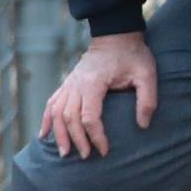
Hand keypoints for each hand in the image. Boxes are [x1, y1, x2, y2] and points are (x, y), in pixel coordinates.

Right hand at [42, 32, 157, 158]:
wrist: (115, 34)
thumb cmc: (132, 55)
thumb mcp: (146, 74)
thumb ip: (147, 100)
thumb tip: (143, 125)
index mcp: (93, 83)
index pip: (90, 117)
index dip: (96, 136)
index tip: (105, 150)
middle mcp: (76, 84)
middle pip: (69, 118)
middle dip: (77, 140)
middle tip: (87, 156)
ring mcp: (69, 83)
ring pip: (56, 112)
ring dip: (58, 134)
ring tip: (64, 152)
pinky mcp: (67, 83)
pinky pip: (51, 103)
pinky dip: (46, 119)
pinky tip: (44, 135)